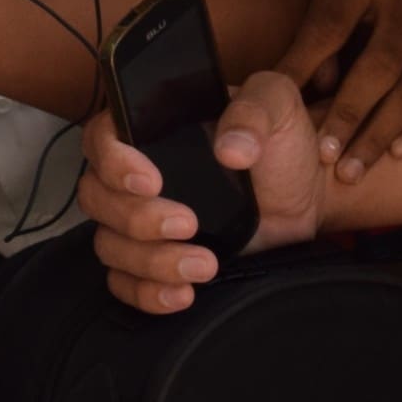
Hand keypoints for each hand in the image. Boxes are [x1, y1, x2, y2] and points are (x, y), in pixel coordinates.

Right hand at [75, 74, 325, 310]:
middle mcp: (133, 176)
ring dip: (151, 261)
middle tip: (188, 223)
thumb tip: (231, 149)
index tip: (151, 181)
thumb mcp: (277, 108)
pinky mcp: (155, 261)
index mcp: (150, 129)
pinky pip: (125, 283)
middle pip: (96, 198)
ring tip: (205, 264)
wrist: (305, 202)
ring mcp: (140, 222)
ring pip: (109, 245)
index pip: (101, 138)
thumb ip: (255, 114)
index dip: (114, 162)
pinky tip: (183, 294)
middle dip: (137, 218)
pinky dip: (148, 293)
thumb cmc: (281, 148)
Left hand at [273, 0, 401, 182]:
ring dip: (380, 136)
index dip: (301, 68)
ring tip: (352, 169)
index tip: (278, 105)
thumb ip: (321, 23)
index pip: (328, 27)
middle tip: (323, 156)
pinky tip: (400, 153)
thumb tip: (310, 87)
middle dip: (347, 116)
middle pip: (377, 68)